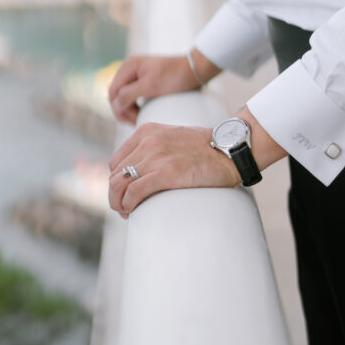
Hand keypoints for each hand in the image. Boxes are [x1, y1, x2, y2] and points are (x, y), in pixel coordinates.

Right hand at [108, 51, 220, 124]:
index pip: (113, 91)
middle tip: (135, 122)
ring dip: (129, 108)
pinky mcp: (144, 78)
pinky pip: (133, 94)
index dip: (118, 108)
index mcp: (129, 65)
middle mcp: (130, 66)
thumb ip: (129, 95)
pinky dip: (135, 104)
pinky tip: (142, 112)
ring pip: (124, 95)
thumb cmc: (174, 77)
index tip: (132, 121)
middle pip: (117, 93)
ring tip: (139, 119)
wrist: (194, 69)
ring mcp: (136, 72)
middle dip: (123, 109)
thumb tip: (114, 104)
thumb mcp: (150, 86)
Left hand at [108, 123, 239, 215]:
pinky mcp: (166, 172)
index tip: (125, 194)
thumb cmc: (206, 150)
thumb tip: (139, 174)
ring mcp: (157, 156)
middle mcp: (148, 141)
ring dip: (118, 203)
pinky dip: (128, 205)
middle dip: (115, 194)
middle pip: (114, 174)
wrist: (230, 150)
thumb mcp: (173, 139)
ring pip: (118, 184)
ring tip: (127, 212)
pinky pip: (133, 192)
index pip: (117, 161)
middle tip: (125, 208)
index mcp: (147, 132)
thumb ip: (155, 149)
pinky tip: (133, 211)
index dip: (117, 181)